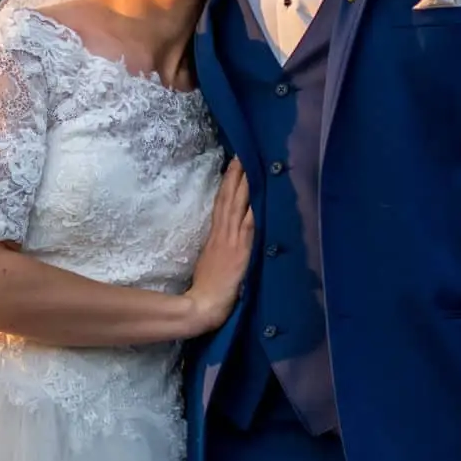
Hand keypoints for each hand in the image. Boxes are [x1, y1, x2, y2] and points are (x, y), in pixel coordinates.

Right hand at [181, 160, 252, 331]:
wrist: (202, 306)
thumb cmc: (207, 290)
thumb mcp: (211, 262)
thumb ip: (220, 248)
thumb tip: (227, 238)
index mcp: (215, 237)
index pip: (221, 204)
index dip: (227, 184)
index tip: (233, 166)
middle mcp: (222, 234)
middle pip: (228, 199)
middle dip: (235, 176)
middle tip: (241, 155)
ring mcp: (231, 241)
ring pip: (237, 206)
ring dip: (243, 185)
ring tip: (249, 165)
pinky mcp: (239, 251)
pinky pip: (247, 226)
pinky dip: (252, 209)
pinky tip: (258, 196)